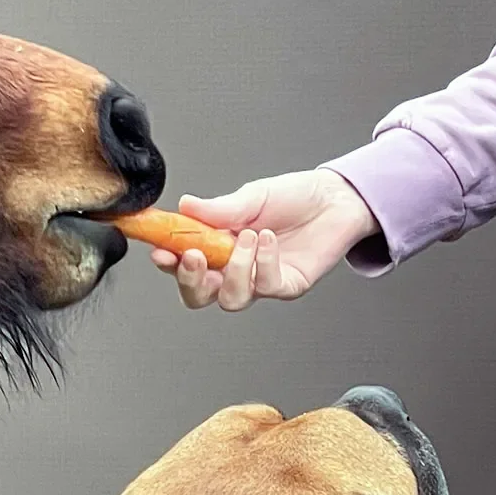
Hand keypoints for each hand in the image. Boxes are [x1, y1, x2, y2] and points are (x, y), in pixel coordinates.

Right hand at [154, 169, 380, 311]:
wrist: (335, 199)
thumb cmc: (294, 197)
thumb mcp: (252, 196)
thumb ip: (220, 208)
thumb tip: (185, 205)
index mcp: (218, 245)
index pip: (184, 264)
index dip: (168, 263)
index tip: (160, 251)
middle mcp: (236, 268)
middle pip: (200, 296)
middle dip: (191, 281)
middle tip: (193, 257)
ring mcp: (260, 281)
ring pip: (232, 299)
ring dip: (235, 269)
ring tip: (248, 236)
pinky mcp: (286, 286)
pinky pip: (267, 287)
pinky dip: (264, 262)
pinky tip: (268, 239)